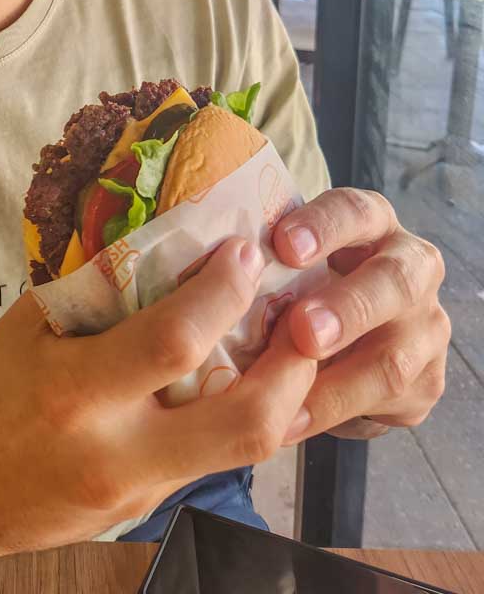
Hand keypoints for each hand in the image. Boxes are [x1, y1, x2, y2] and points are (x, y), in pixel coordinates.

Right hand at [0, 238, 315, 574]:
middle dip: (293, 362)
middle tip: (306, 311)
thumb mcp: (27, 329)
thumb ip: (94, 291)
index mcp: (75, 393)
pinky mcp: (147, 509)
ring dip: (287, 396)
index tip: (245, 252)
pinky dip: (242, 417)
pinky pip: (215, 461)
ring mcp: (140, 491)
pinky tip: (247, 381)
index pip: (174, 341)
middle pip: (245, 420)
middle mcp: (117, 451)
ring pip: (246, 451)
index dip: (223, 291)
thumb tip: (157, 239)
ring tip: (294, 346)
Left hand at [273, 188, 448, 443]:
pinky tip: (291, 424)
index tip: (283, 245)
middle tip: (303, 330)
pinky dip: (335, 416)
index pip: (356, 212)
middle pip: (393, 281)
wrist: (348, 335)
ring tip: (285, 402)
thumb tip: (210, 267)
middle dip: (347, 308)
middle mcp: (410, 268)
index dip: (324, 226)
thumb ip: (265, 256)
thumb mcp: (288, 258)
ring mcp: (425, 327)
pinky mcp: (426, 382)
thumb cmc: (300, 279)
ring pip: (393, 358)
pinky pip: (387, 404)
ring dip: (337, 382)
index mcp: (373, 223)